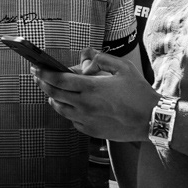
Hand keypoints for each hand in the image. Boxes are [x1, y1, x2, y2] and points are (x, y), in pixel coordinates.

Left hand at [31, 48, 155, 140]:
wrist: (152, 120)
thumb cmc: (139, 93)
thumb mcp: (123, 68)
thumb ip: (102, 59)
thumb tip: (86, 57)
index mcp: (92, 87)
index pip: (59, 79)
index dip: (44, 73)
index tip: (36, 68)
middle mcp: (85, 105)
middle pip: (54, 93)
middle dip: (43, 83)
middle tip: (38, 76)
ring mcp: (86, 120)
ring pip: (60, 108)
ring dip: (53, 98)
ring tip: (53, 90)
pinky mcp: (90, 131)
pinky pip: (71, 120)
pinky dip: (68, 110)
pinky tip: (71, 104)